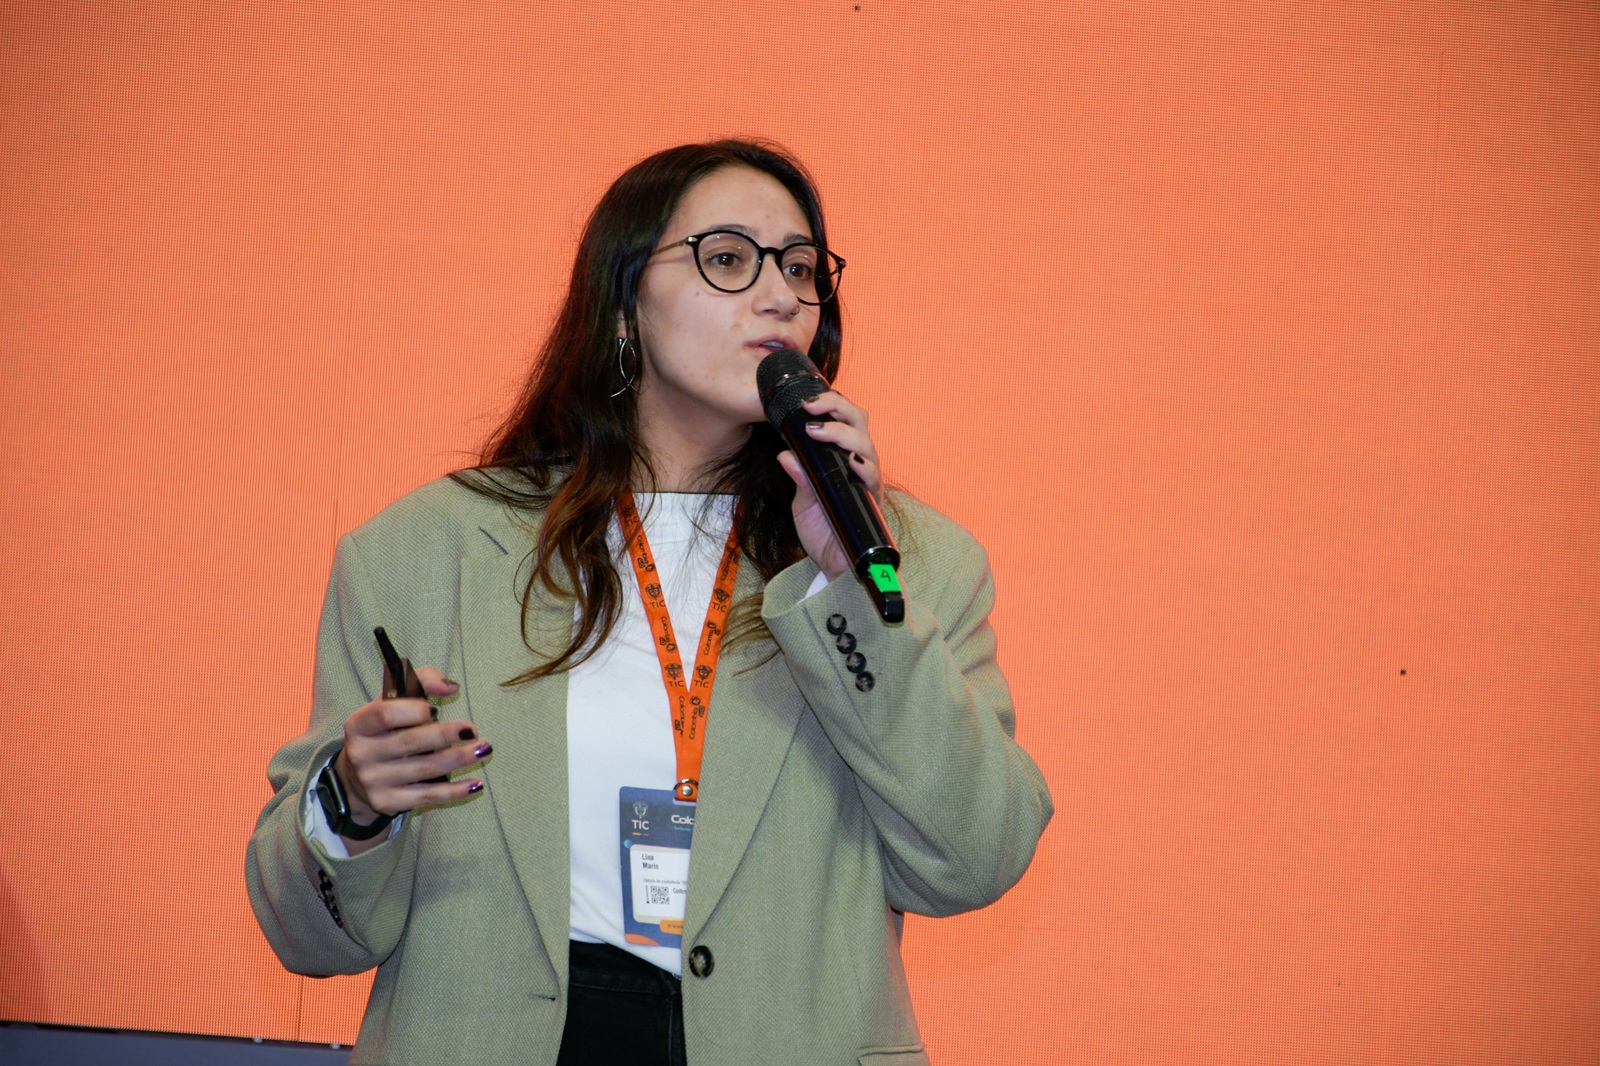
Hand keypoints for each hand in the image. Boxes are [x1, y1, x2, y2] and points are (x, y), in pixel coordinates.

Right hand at [336, 666, 487, 824]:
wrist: (358, 777)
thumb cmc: (385, 731)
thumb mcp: (393, 702)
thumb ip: (421, 681)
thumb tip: (450, 687)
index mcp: (359, 724)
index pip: (385, 714)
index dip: (413, 710)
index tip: (435, 709)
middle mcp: (361, 754)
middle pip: (410, 742)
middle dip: (446, 735)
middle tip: (473, 731)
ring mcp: (373, 781)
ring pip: (424, 769)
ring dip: (459, 759)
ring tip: (484, 750)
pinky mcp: (387, 802)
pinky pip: (427, 796)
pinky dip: (454, 791)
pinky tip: (475, 784)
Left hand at [776, 390, 883, 581]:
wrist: (835, 567)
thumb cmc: (823, 532)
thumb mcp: (802, 502)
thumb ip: (799, 477)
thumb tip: (784, 453)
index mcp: (842, 457)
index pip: (843, 419)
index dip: (829, 404)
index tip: (805, 401)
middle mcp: (859, 463)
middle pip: (859, 422)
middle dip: (837, 408)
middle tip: (811, 407)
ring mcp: (868, 480)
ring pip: (865, 444)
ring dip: (842, 433)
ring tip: (817, 432)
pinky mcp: (872, 500)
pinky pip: (872, 477)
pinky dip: (862, 465)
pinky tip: (849, 460)